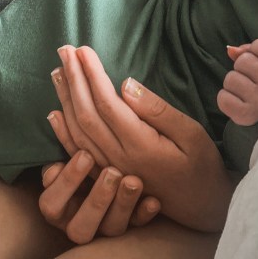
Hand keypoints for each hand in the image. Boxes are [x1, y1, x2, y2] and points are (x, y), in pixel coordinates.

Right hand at [39, 148, 159, 244]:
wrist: (135, 176)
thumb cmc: (94, 158)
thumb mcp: (78, 150)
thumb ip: (67, 140)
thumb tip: (55, 115)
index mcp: (62, 205)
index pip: (53, 204)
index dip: (65, 183)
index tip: (84, 154)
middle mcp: (83, 219)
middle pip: (80, 227)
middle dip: (96, 200)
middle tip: (112, 171)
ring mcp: (109, 223)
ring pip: (111, 228)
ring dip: (121, 205)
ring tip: (133, 181)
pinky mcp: (133, 222)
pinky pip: (138, 226)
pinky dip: (144, 213)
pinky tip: (154, 200)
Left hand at [48, 44, 235, 231]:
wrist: (203, 208)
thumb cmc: (202, 165)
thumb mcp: (191, 133)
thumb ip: (157, 110)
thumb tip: (126, 84)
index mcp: (141, 145)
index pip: (106, 103)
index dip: (91, 74)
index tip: (82, 49)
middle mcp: (119, 160)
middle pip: (86, 115)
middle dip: (73, 80)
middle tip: (64, 49)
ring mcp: (111, 171)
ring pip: (78, 132)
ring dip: (65, 99)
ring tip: (57, 71)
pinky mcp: (109, 178)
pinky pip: (78, 154)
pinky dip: (63, 132)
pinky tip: (55, 113)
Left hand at [217, 38, 257, 125]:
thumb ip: (251, 51)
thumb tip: (230, 50)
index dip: (255, 51)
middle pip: (242, 60)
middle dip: (242, 69)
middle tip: (253, 82)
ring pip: (230, 78)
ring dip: (234, 85)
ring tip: (246, 94)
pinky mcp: (247, 115)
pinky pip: (223, 97)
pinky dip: (226, 99)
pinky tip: (238, 103)